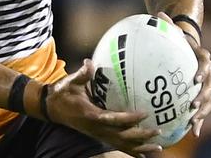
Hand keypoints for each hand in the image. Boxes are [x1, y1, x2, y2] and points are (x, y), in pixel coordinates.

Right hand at [45, 59, 163, 157]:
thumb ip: (82, 74)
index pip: (113, 119)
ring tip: (158, 145)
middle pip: (122, 136)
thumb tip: (89, 62)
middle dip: (140, 135)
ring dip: (140, 146)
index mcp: (91, 115)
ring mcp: (97, 134)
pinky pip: (117, 145)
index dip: (129, 118)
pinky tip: (144, 154)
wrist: (52, 108)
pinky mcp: (98, 135)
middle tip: (158, 131)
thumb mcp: (70, 82)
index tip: (144, 113)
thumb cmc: (63, 93)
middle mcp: (96, 128)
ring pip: (122, 144)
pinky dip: (132, 150)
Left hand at [158, 13, 210, 137]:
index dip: (202, 72)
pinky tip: (192, 132)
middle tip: (193, 105)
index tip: (195, 79)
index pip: (205, 64)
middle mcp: (209, 72)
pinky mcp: (205, 94)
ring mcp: (209, 84)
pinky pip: (205, 108)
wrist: (190, 48)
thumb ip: (168, 25)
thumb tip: (158, 14)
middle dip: (203, 97)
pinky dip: (200, 120)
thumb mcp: (174, 31)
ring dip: (203, 112)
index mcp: (202, 57)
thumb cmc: (179, 40)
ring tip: (193, 122)